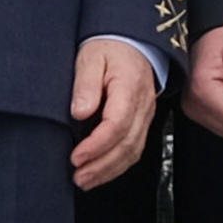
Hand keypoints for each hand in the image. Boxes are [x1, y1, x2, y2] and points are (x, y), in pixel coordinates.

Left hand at [71, 39, 160, 188]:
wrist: (132, 42)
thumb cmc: (109, 48)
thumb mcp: (91, 57)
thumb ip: (85, 84)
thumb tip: (80, 112)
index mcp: (130, 87)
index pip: (117, 124)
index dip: (96, 145)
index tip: (76, 157)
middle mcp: (143, 105)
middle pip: (128, 144)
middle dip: (102, 166)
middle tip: (78, 177)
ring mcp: (146, 115)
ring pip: (133, 151)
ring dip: (109, 170)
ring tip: (85, 180)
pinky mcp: (142, 122)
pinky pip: (134, 149)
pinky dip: (117, 165)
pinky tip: (100, 172)